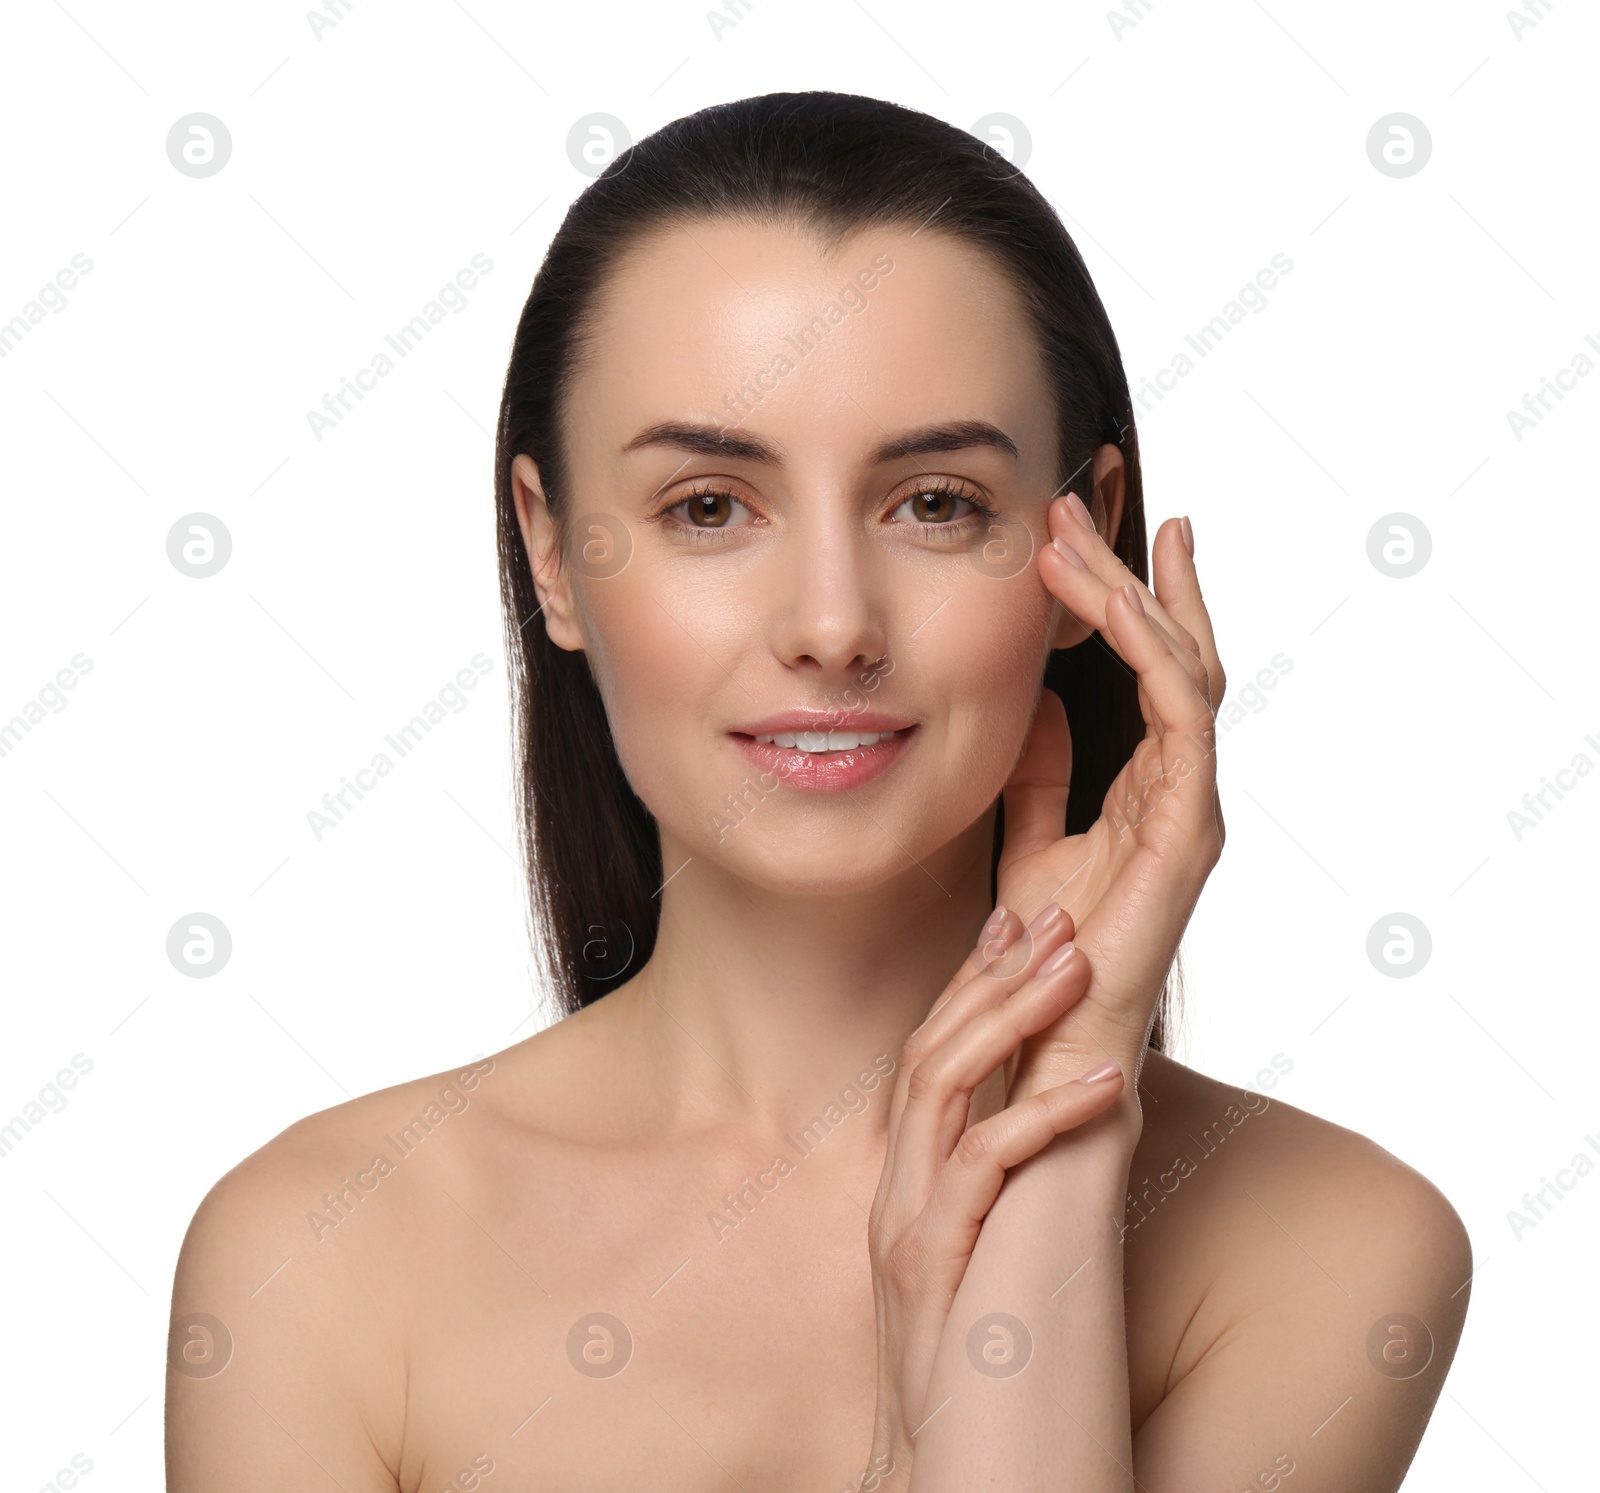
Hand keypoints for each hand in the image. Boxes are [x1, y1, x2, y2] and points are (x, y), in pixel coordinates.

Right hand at [863, 905, 1125, 1489]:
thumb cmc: (995, 1393)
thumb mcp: (995, 1274)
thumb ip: (1007, 1200)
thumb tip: (1064, 1133)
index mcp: (910, 1192)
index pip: (931, 1061)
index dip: (972, 984)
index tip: (1021, 921)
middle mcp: (896, 1201)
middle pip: (926, 1052)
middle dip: (990, 975)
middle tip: (1054, 915)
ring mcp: (908, 1234)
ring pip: (935, 1086)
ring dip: (1008, 1016)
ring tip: (1078, 965)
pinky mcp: (934, 1276)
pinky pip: (979, 1170)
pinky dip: (1040, 1116)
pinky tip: (1104, 1085)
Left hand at [997, 497, 1226, 1117]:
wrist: (1046, 1039)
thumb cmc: (1040, 958)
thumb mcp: (1029, 840)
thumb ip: (1042, 777)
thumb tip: (1041, 705)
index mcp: (1147, 788)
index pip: (1150, 672)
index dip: (1123, 599)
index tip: (1076, 536)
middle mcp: (1179, 789)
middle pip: (1173, 654)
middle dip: (1129, 574)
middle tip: (1079, 503)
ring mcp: (1191, 807)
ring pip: (1182, 670)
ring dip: (1132, 595)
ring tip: (1076, 537)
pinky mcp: (1187, 832)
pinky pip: (1181, 719)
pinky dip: (1153, 654)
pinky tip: (1114, 606)